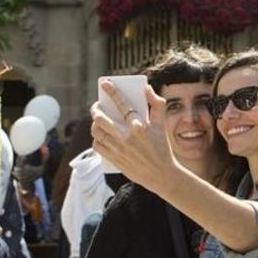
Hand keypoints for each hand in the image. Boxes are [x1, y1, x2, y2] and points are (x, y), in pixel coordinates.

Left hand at [90, 81, 178, 195]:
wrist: (161, 175)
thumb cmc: (163, 148)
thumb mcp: (163, 125)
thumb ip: (157, 104)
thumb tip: (147, 89)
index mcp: (139, 126)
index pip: (123, 104)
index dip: (113, 92)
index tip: (105, 83)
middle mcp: (126, 137)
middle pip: (102, 118)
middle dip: (96, 109)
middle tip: (97, 105)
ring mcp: (118, 149)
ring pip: (97, 132)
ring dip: (94, 123)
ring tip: (97, 120)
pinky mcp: (114, 159)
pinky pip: (97, 146)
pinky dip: (96, 139)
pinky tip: (99, 135)